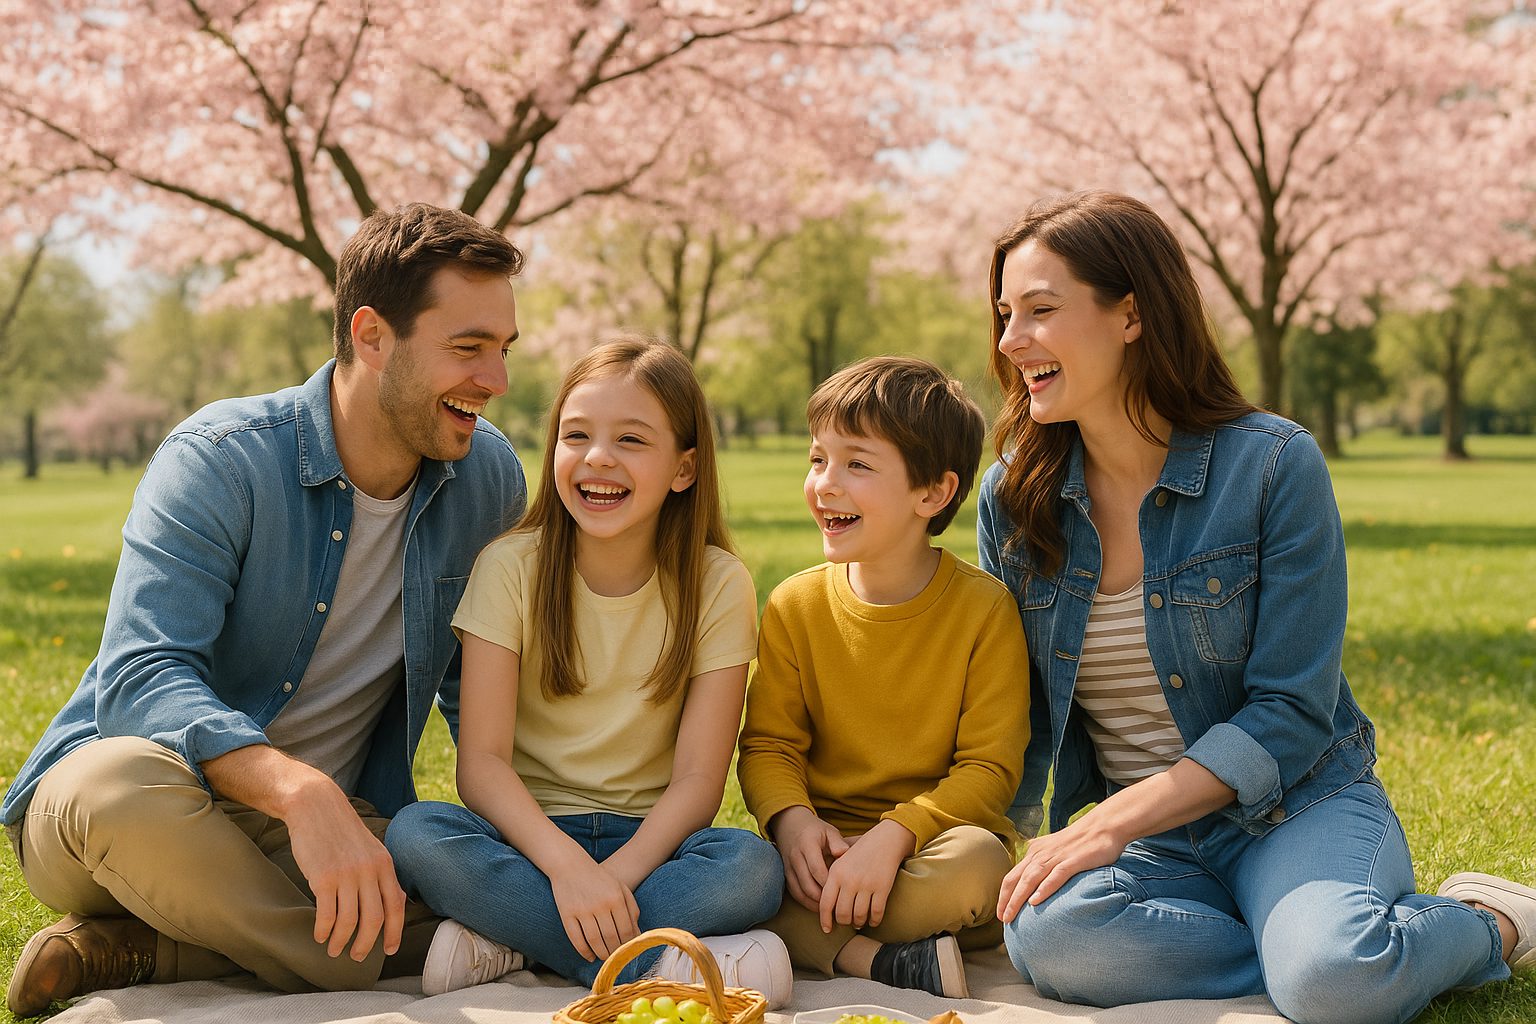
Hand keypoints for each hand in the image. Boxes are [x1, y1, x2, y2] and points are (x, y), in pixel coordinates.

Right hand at [283, 781, 406, 961]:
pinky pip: (326, 914)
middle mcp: (369, 871)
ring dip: (341, 941)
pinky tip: (319, 935)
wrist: (316, 807)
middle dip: (367, 944)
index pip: (396, 906)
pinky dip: (323, 930)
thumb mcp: (371, 850)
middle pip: (374, 919)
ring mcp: (346, 875)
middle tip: (358, 957)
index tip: (389, 950)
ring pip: (349, 921)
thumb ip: (382, 875)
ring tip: (334, 949)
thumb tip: (397, 903)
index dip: (394, 932)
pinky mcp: (322, 878)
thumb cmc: (342, 832)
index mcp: (385, 865)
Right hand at [550, 856, 640, 962]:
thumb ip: (632, 909)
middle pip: (611, 938)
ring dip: (601, 954)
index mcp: (616, 898)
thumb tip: (637, 935)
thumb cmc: (599, 878)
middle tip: (616, 959)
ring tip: (604, 958)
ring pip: (594, 941)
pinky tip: (589, 956)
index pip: (626, 930)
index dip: (628, 946)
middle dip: (615, 953)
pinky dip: (584, 951)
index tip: (628, 953)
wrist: (571, 865)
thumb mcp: (620, 888)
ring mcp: (582, 910)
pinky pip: (576, 939)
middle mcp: (600, 904)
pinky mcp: (567, 914)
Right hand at [770, 807, 848, 912]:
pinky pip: (794, 892)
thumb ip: (837, 842)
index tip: (842, 891)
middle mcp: (795, 857)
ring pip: (799, 892)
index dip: (828, 883)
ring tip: (830, 910)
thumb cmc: (814, 829)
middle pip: (808, 885)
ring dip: (814, 903)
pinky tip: (818, 906)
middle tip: (838, 906)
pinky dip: (805, 902)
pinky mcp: (785, 874)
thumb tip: (844, 853)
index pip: (817, 869)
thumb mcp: (828, 830)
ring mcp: (788, 867)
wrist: (789, 824)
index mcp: (807, 845)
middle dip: (823, 898)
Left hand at [818, 820, 911, 932]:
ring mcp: (866, 885)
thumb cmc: (861, 852)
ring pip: (858, 916)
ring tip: (858, 922)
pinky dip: (874, 921)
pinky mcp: (882, 888)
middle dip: (844, 922)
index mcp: (836, 873)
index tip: (827, 929)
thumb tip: (826, 907)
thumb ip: (832, 881)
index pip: (825, 903)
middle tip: (846, 923)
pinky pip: (876, 913)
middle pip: (842, 914)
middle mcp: (849, 880)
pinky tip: (873, 921)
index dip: (825, 920)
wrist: (885, 840)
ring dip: (858, 923)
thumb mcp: (841, 862)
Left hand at [997, 810, 1126, 921]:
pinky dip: (1044, 888)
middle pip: (1017, 878)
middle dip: (1006, 900)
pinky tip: (1035, 901)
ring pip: (1031, 878)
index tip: (1000, 912)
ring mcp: (1056, 857)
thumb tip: (1035, 882)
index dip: (1004, 894)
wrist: (1104, 826)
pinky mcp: (1073, 860)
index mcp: (1036, 851)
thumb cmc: (1081, 841)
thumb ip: (1044, 861)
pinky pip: (1056, 876)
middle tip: (1002, 919)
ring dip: (1018, 898)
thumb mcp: (1056, 849)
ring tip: (1010, 915)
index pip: (1013, 875)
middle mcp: (1041, 853)